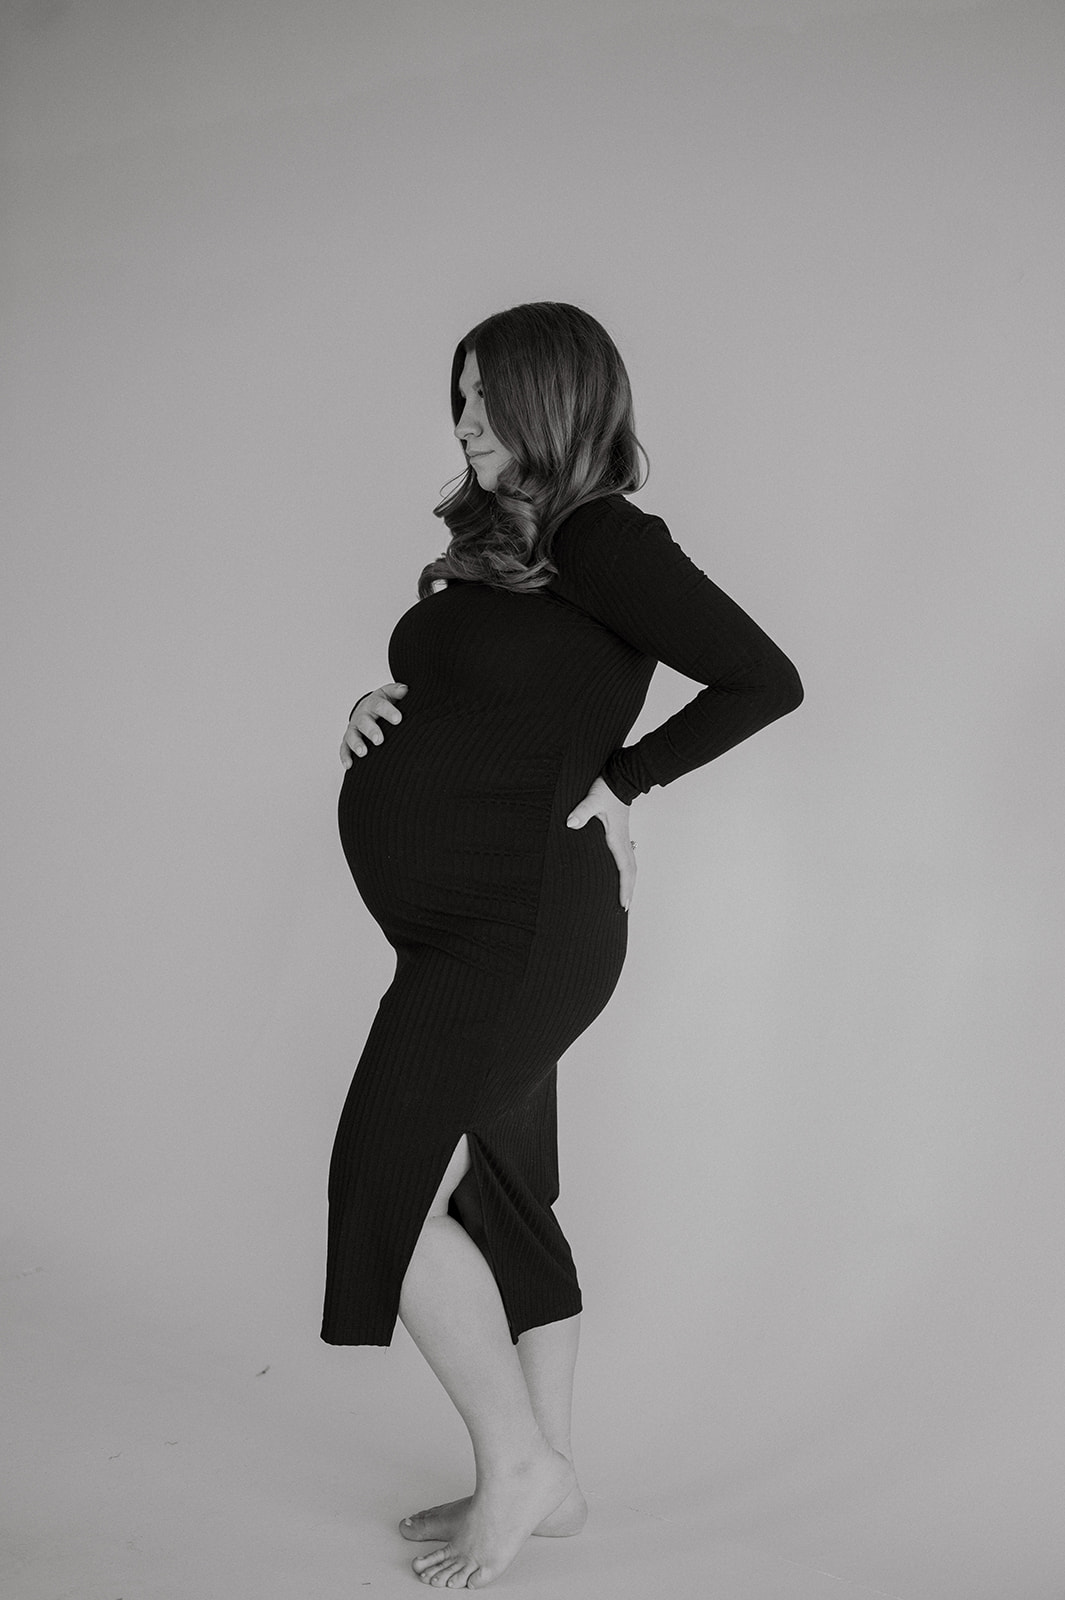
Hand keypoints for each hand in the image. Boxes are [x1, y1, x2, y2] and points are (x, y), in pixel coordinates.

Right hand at [340, 683, 407, 768]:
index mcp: (374, 703)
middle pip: (364, 721)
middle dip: (371, 731)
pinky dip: (345, 756)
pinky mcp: (348, 740)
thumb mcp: (390, 694)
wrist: (369, 707)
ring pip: (352, 735)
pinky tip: (349, 765)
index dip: (388, 711)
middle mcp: (362, 715)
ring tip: (363, 753)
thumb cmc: (385, 703)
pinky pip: (344, 748)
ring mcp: (354, 728)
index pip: (380, 705)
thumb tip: (404, 689)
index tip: (398, 719)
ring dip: (357, 744)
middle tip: (379, 740)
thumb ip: (397, 692)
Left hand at [566, 775, 635, 910]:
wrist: (619, 776)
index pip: (624, 868)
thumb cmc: (606, 788)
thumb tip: (571, 824)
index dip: (624, 887)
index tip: (624, 904)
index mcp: (617, 837)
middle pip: (631, 870)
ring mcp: (622, 835)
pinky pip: (625, 855)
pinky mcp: (619, 831)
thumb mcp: (592, 799)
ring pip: (630, 863)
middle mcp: (622, 839)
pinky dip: (625, 869)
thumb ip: (582, 811)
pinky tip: (620, 872)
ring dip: (629, 881)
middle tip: (626, 907)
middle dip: (629, 889)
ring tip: (625, 895)